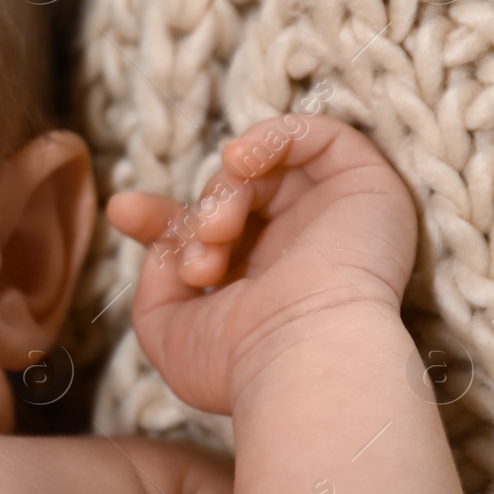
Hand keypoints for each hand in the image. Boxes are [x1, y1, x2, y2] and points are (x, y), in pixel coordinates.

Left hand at [105, 113, 416, 413]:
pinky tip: (241, 163)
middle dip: (197, 216)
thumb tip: (160, 242)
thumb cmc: (236, 360)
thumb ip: (156, 282)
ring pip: (266, 170)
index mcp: (258, 286)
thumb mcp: (166, 328)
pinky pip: (321, 134)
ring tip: (219, 230)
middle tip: (198, 262)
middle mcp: (298, 251)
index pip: (206, 232)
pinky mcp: (368, 189)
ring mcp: (332, 220)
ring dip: (225, 188)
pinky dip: (271, 136)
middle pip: (230, 196)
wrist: (302, 358)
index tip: (125, 211)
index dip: (163, 217)